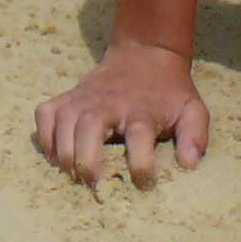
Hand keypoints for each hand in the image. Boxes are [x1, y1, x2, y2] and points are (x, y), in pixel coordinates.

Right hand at [32, 40, 207, 188]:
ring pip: (63, 121)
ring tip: (73, 177)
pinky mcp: (68, 96)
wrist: (145, 54)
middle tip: (95, 187)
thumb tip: (189, 164)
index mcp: (141, 109)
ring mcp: (84, 97)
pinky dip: (45, 136)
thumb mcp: (192, 110)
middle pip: (90, 127)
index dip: (141, 164)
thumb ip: (195, 136)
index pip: (139, 135)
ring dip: (64, 153)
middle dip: (87, 161)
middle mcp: (109, 102)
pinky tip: (55, 156)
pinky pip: (45, 113)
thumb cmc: (168, 92)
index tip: (144, 185)